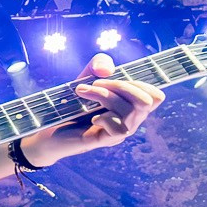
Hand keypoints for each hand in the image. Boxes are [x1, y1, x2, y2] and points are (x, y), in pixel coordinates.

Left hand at [26, 55, 164, 164]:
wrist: (49, 128)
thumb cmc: (72, 104)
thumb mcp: (86, 77)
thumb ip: (99, 65)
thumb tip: (109, 70)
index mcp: (130, 105)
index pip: (156, 96)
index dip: (143, 83)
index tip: (116, 77)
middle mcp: (130, 120)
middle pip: (147, 101)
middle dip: (122, 85)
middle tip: (96, 81)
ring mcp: (119, 133)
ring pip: (129, 112)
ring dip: (104, 95)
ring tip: (82, 91)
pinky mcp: (105, 142)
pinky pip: (118, 129)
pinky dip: (103, 117)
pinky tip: (90, 118)